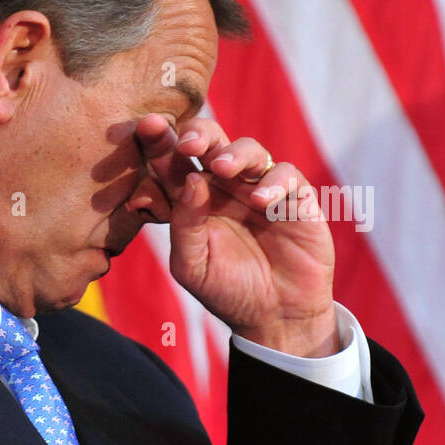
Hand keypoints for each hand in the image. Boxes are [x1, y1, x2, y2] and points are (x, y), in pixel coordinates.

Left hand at [133, 114, 339, 357]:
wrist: (276, 317)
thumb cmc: (229, 291)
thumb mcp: (193, 265)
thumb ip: (184, 224)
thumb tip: (192, 179)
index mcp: (194, 198)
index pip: (174, 162)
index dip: (160, 142)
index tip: (148, 127)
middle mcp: (226, 187)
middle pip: (211, 142)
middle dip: (198, 133)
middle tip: (187, 143)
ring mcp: (261, 189)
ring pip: (249, 150)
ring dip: (234, 153)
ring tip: (222, 168)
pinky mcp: (296, 199)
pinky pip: (287, 175)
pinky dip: (274, 182)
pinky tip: (261, 201)